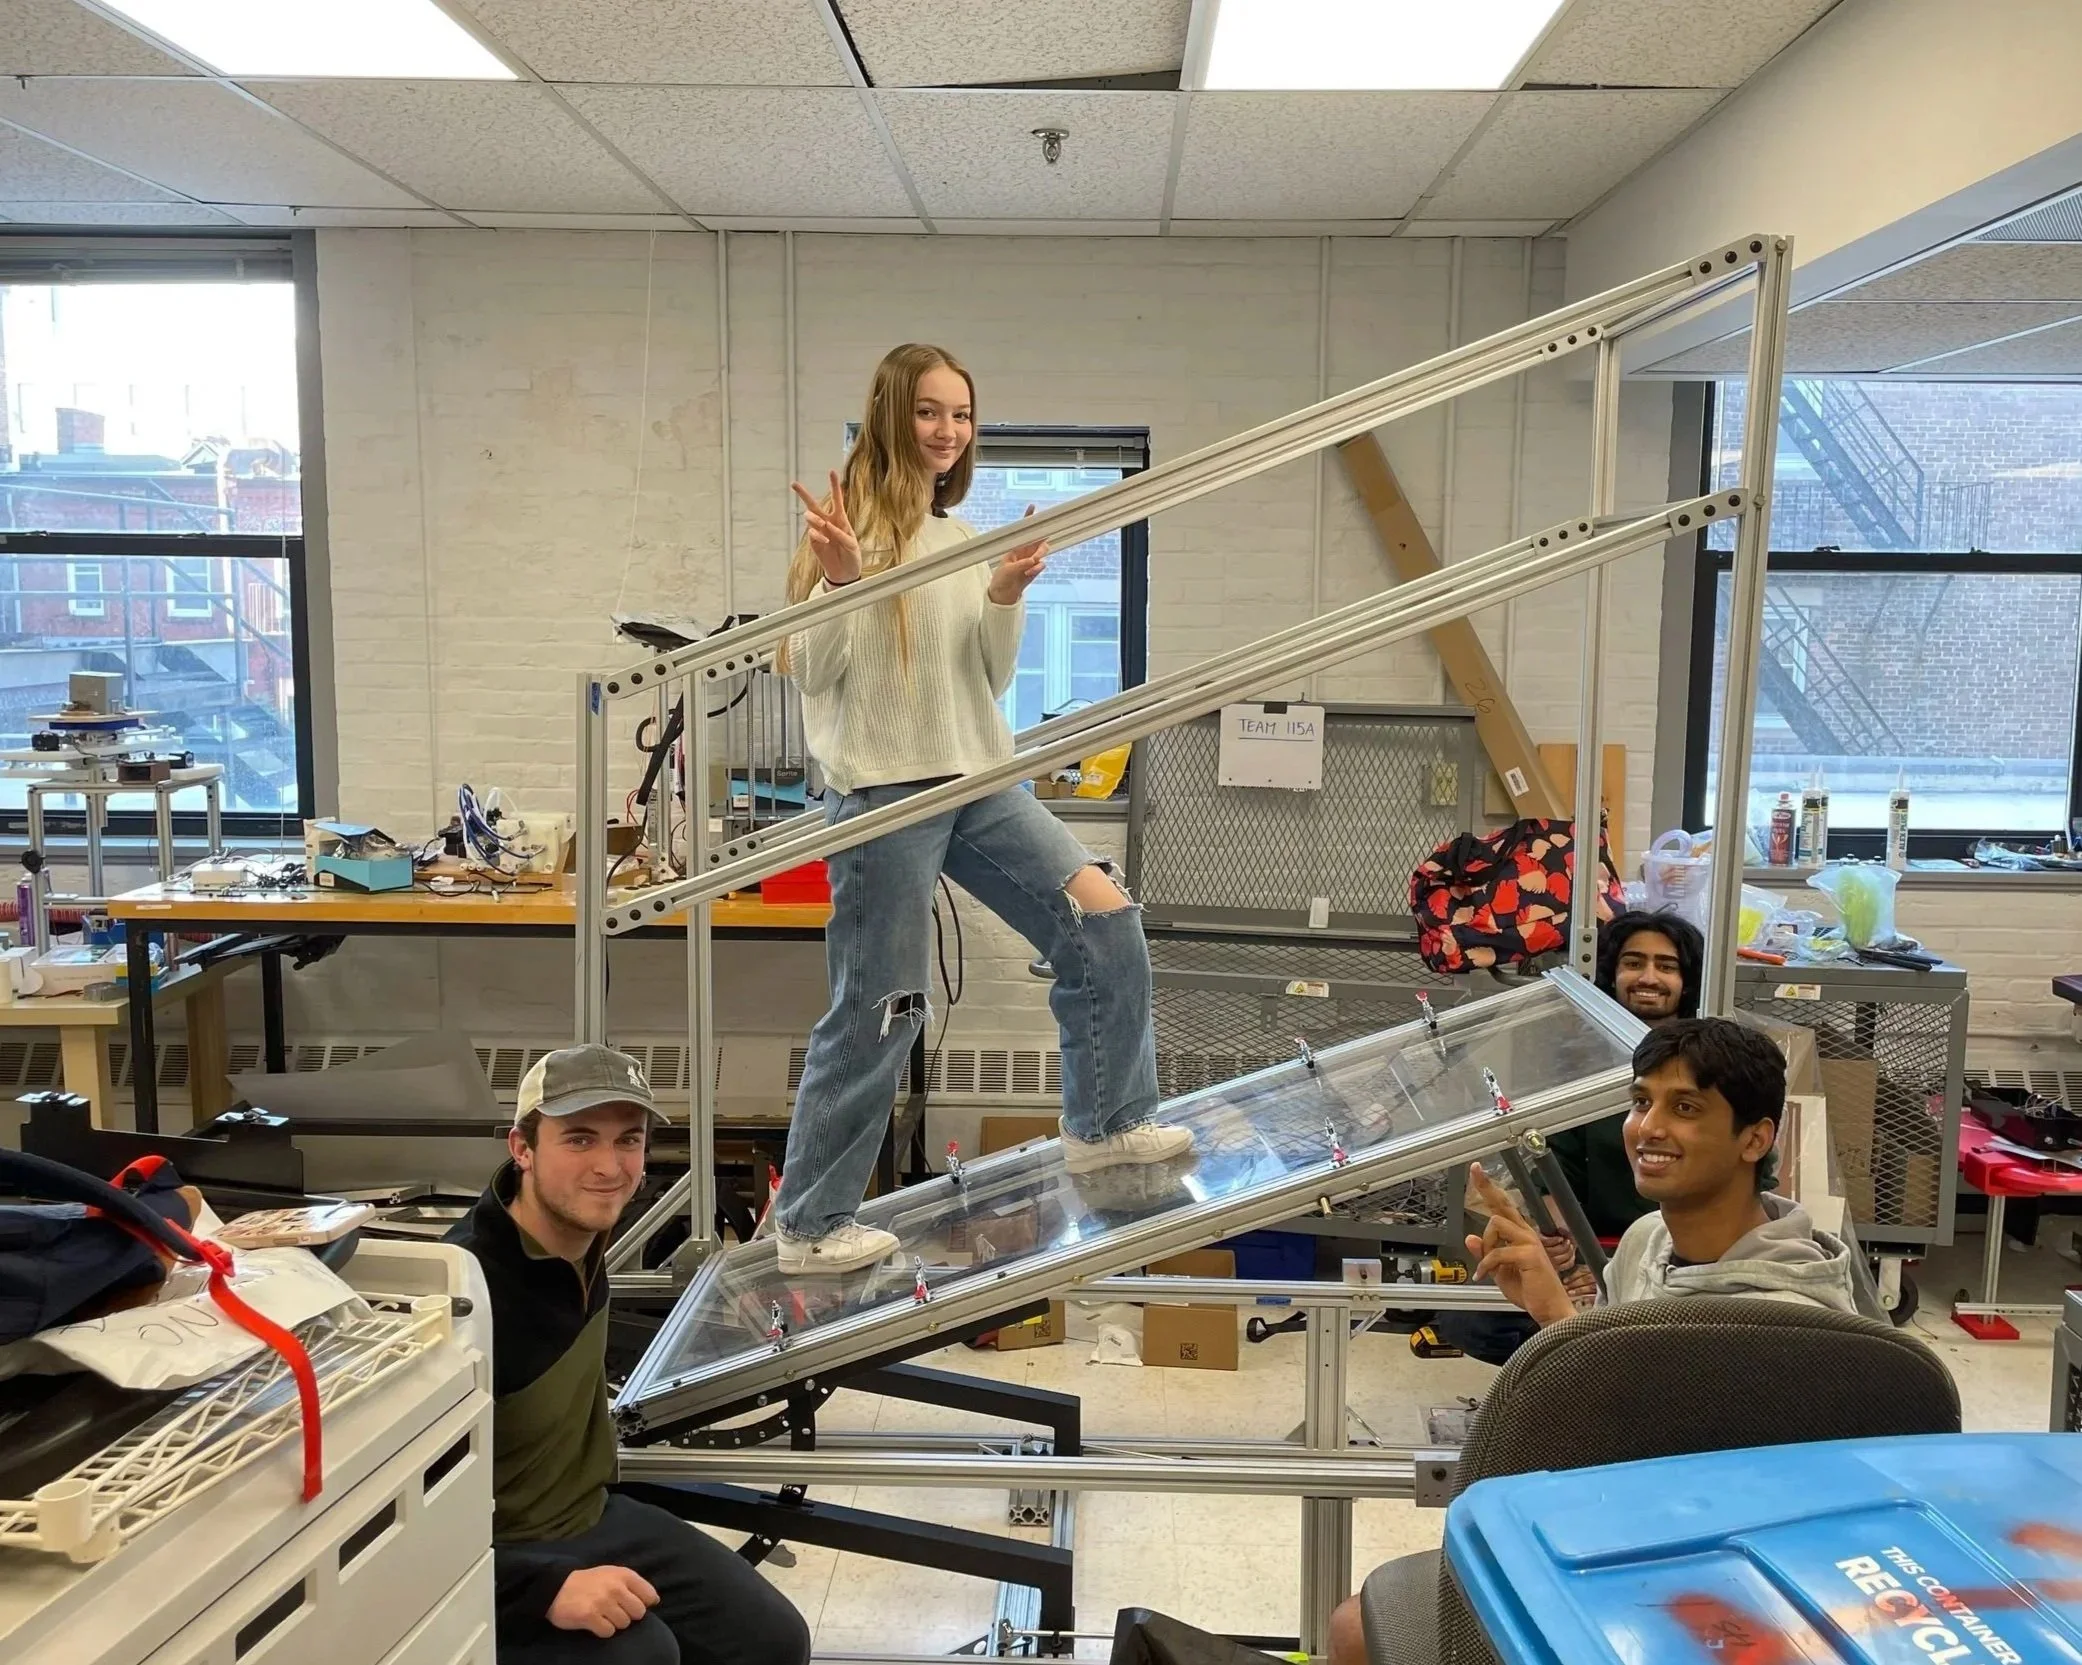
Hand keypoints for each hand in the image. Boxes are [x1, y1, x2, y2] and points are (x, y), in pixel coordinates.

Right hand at [548, 1565, 659, 1637]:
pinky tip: (595, 1622)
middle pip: (639, 1613)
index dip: (643, 1603)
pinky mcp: (590, 1616)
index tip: (631, 1604)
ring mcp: (603, 1602)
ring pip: (624, 1624)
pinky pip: (608, 1632)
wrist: (557, 1587)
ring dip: (615, 1623)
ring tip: (602, 1615)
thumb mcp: (611, 1573)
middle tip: (614, 1611)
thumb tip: (654, 1600)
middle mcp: (615, 1587)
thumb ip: (632, 1584)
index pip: (649, 1595)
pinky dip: (603, 1630)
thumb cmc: (588, 1582)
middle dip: (628, 1615)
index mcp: (623, 1575)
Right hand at [792, 471, 861, 586]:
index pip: (837, 499)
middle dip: (803, 494)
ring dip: (814, 518)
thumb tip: (828, 527)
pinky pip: (812, 534)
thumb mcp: (852, 545)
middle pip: (813, 505)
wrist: (845, 573)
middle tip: (794, 484)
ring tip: (822, 524)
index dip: (834, 486)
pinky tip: (825, 540)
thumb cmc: (852, 557)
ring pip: (810, 517)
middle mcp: (828, 522)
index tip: (831, 472)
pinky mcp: (814, 542)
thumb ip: (842, 535)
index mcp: (841, 519)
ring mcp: (820, 532)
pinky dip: (818, 535)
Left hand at [987, 506, 1049, 604]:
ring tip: (1032, 565)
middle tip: (1037, 555)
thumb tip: (1034, 561)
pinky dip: (1037, 568)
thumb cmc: (1001, 579)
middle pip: (1039, 540)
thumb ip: (1021, 564)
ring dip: (1040, 556)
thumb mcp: (1008, 570)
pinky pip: (1041, 565)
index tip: (1033, 507)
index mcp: (1015, 547)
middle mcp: (1024, 551)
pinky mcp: (1035, 570)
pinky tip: (1030, 573)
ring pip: (1042, 552)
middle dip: (1041, 545)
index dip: (1028, 518)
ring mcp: (1031, 560)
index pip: (1023, 530)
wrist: (1004, 595)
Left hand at [1463, 1164, 1575, 1326]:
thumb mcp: (1499, 1272)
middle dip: (1487, 1186)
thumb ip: (1485, 1254)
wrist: (1549, 1310)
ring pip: (1495, 1224)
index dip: (1489, 1188)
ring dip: (1486, 1245)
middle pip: (1503, 1204)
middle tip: (1475, 1169)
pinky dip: (1486, 1264)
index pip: (1504, 1207)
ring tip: (1487, 1266)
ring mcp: (1529, 1242)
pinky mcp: (1528, 1254)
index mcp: (1520, 1236)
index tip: (1477, 1170)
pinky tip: (1484, 1276)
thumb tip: (1470, 1238)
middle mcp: (1526, 1234)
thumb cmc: (1530, 1291)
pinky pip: (1496, 1251)